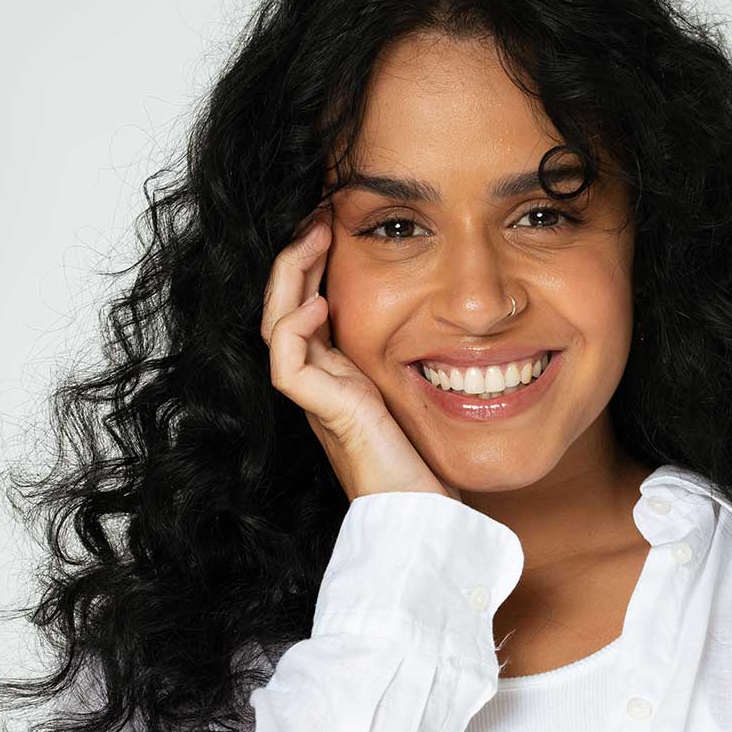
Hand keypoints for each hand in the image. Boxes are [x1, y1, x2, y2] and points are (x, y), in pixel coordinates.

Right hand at [261, 212, 456, 502]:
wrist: (425, 516)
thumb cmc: (431, 461)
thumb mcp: (425, 387)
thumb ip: (419, 353)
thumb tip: (456, 310)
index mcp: (339, 372)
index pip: (307, 304)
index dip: (313, 262)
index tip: (332, 222)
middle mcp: (321, 380)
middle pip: (283, 306)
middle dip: (297, 256)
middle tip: (318, 215)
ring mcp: (318, 398)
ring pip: (275, 325)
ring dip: (290, 277)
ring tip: (313, 238)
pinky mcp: (325, 414)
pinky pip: (286, 364)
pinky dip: (295, 329)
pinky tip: (320, 305)